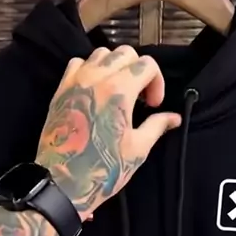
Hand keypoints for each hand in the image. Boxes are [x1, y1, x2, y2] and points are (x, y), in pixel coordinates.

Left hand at [36, 46, 181, 220]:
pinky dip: (90, 69)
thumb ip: (157, 125)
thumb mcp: (138, 149)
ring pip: (101, 54)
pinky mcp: (61, 90)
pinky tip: (95, 90)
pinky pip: (77, 64)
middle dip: (138, 70)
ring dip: (115, 66)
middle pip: (125, 53)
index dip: (157, 82)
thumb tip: (174, 118)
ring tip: (119, 90)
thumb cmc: (103, 169)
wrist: (63, 182)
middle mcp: (96, 78)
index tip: (154, 105)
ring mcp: (75, 82)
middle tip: (140, 96)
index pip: (146, 64)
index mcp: (119, 91)